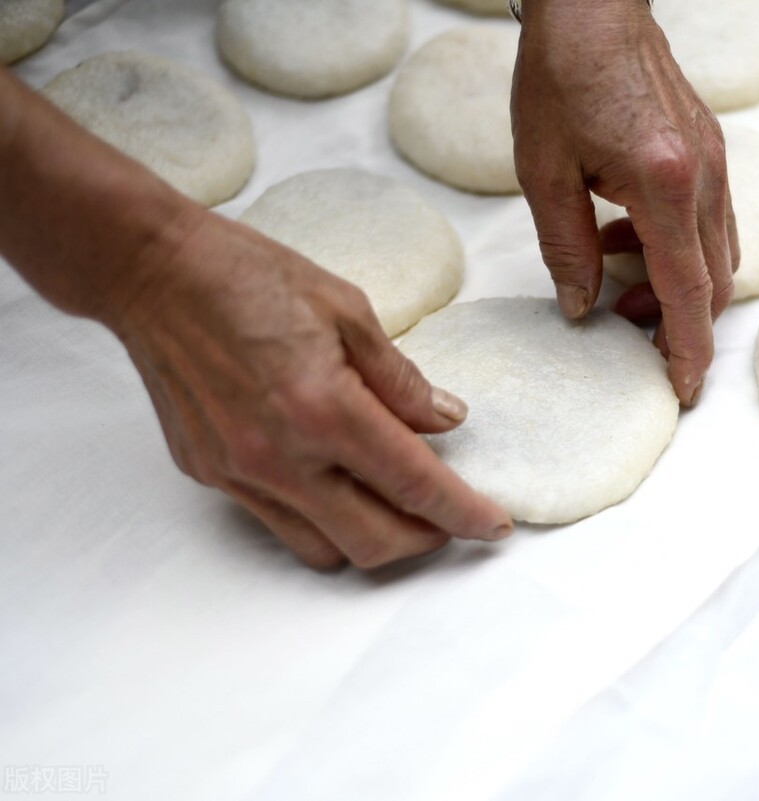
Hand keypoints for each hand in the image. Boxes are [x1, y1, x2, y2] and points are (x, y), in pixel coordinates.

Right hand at [106, 211, 512, 569]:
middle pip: (374, 542)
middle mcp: (280, 457)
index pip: (415, 485)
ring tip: (393, 503)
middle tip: (450, 518)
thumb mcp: (348, 310)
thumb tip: (446, 420)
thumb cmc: (250, 277)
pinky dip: (319, 517)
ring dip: (371, 537)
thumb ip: (401, 379)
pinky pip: (278, 524)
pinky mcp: (210, 475)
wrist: (152, 272)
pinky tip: (333, 480)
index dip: (464, 514)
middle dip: (426, 541)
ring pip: (324, 549)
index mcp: (325, 409)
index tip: (494, 526)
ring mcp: (239, 474)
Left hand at [511, 0, 738, 405]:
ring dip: (677, 285)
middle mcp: (705, 178)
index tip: (681, 389)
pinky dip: (679, 248)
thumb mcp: (544, 170)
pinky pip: (711, 222)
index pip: (687, 290)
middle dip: (679, 322)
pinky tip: (628, 234)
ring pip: (718, 255)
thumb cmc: (562, 74)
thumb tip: (581, 308)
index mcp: (664, 184)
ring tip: (618, 281)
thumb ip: (566, 248)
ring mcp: (717, 163)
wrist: (595, 8)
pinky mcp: (712, 152)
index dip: (686, 349)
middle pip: (714, 282)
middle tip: (629, 334)